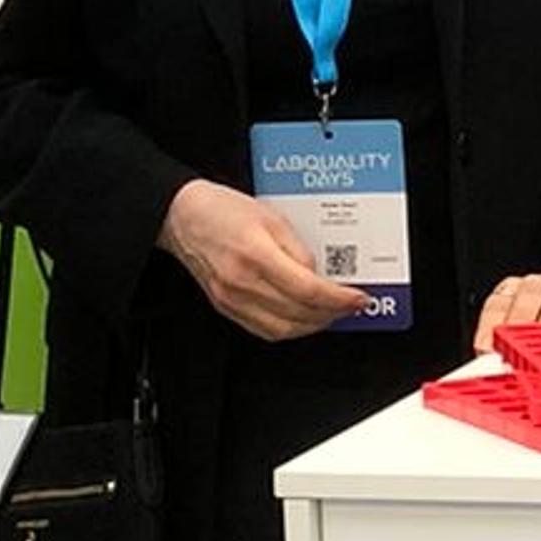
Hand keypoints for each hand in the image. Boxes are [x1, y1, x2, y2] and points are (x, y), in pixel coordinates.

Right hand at [161, 176, 363, 342]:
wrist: (182, 217)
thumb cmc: (222, 210)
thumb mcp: (272, 217)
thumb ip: (300, 250)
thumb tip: (320, 277)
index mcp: (256, 254)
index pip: (308, 290)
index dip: (339, 299)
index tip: (358, 299)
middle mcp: (241, 282)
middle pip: (298, 314)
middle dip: (332, 314)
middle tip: (351, 306)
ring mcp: (231, 299)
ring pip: (283, 330)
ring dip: (313, 326)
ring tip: (331, 313)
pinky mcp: (225, 308)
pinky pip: (264, 330)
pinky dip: (290, 329)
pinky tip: (303, 317)